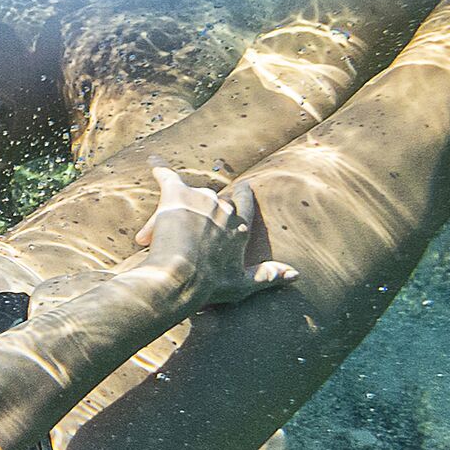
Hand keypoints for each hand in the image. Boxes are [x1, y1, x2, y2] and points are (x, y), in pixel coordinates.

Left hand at [128, 166, 295, 312]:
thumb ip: (268, 276)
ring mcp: (203, 200)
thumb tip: (296, 274)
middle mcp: (225, 210)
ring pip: (190, 197)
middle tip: (182, 234)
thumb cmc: (208, 286)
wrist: (179, 278)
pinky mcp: (178, 195)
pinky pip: (168, 176)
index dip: (243, 196)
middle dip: (200, 214)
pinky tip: (153, 164)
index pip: (245, 205)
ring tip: (155, 237)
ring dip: (177, 211)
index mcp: (240, 229)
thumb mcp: (242, 285)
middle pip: (214, 202)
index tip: (244, 187)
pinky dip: (160, 170)